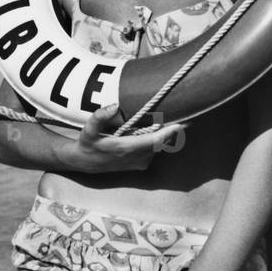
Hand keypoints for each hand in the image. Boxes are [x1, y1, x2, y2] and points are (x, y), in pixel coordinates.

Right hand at [56, 104, 186, 172]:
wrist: (85, 163)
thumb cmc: (87, 144)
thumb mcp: (88, 130)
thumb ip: (99, 117)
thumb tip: (115, 106)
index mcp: (127, 148)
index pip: (156, 139)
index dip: (172, 131)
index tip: (186, 121)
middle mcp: (138, 157)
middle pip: (164, 142)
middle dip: (174, 129)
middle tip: (185, 112)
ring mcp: (141, 162)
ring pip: (161, 146)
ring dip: (167, 134)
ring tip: (173, 119)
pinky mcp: (142, 164)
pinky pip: (157, 150)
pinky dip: (160, 140)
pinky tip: (158, 130)